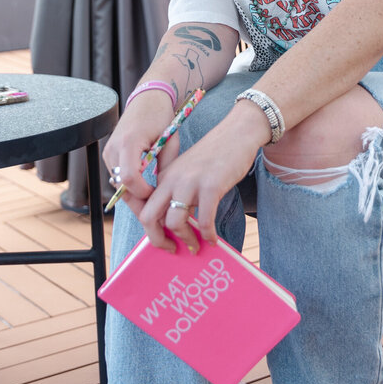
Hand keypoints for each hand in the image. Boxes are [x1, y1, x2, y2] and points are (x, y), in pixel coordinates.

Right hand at [102, 92, 176, 211]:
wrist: (148, 98)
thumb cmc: (161, 116)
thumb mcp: (169, 141)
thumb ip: (165, 166)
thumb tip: (165, 192)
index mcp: (129, 142)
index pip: (128, 177)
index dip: (142, 192)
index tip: (157, 195)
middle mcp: (114, 147)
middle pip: (120, 185)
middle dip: (137, 201)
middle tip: (155, 213)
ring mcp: (109, 151)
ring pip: (118, 183)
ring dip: (133, 195)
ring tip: (152, 203)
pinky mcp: (109, 153)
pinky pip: (117, 176)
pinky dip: (129, 185)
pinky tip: (145, 191)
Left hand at [138, 102, 269, 251]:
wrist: (237, 133)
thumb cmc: (215, 155)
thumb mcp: (188, 170)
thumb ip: (179, 191)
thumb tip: (177, 223)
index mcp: (164, 177)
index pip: (145, 208)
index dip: (151, 230)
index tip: (163, 241)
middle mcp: (172, 179)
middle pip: (149, 218)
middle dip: (158, 240)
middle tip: (173, 250)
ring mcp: (190, 182)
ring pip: (174, 222)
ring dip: (186, 240)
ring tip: (196, 246)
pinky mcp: (211, 186)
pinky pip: (205, 219)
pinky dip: (208, 235)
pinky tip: (213, 239)